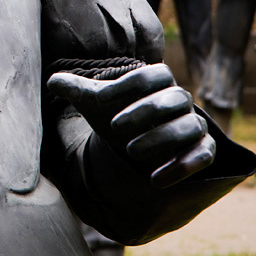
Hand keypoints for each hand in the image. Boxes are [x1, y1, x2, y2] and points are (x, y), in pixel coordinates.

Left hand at [48, 63, 214, 187]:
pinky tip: (155, 180)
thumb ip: (78, 90)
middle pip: (173, 99)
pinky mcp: (202, 149)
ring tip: (130, 152)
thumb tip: (52, 81)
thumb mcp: (97, 104)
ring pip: (190, 126)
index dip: (126, 86)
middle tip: (114, 128)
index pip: (151, 75)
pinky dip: (182, 167)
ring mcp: (194, 124)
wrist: (138, 141)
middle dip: (145, 112)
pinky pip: (203, 155)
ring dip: (161, 139)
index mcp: (157, 81)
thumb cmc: (118, 115)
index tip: (100, 99)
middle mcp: (180, 100)